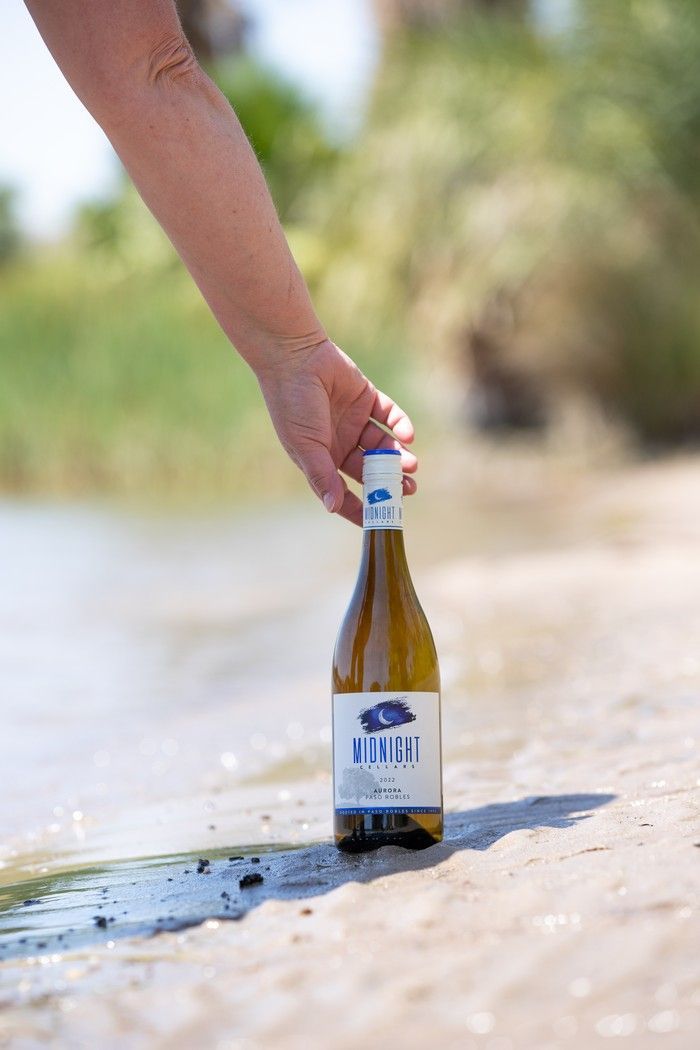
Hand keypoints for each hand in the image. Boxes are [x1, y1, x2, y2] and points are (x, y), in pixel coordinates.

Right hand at [257, 340, 416, 525]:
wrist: (294, 357)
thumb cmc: (292, 404)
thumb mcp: (305, 445)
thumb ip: (321, 475)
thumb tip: (332, 508)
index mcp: (321, 458)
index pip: (343, 490)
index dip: (360, 507)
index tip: (379, 521)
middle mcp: (339, 443)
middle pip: (370, 470)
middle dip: (389, 482)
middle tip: (408, 490)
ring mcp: (354, 421)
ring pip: (383, 445)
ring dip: (398, 457)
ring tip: (412, 465)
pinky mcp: (367, 398)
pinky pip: (389, 416)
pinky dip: (400, 425)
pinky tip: (407, 435)